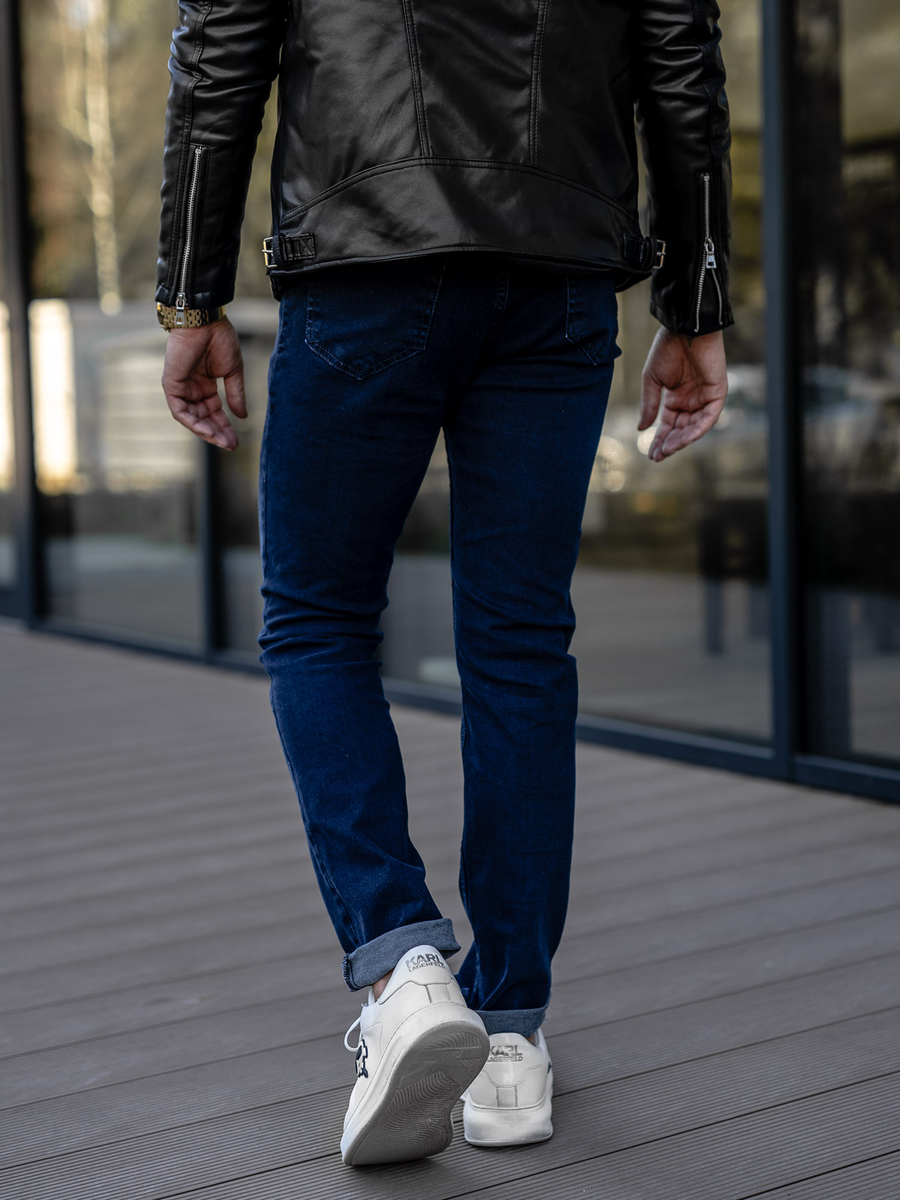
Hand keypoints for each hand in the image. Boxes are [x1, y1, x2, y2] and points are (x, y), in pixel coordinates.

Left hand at [161, 317, 246, 450]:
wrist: (205, 321)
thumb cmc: (219, 339)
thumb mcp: (233, 371)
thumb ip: (236, 394)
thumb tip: (242, 416)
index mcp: (205, 385)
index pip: (214, 412)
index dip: (225, 426)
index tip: (236, 440)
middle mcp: (191, 389)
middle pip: (203, 418)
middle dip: (217, 433)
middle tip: (231, 445)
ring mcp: (180, 387)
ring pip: (191, 418)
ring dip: (206, 432)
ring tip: (222, 442)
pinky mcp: (171, 385)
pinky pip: (180, 411)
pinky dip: (193, 422)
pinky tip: (207, 431)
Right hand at [638, 328, 727, 461]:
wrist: (684, 329)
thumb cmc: (667, 349)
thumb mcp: (652, 381)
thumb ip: (649, 405)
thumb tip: (641, 429)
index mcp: (676, 398)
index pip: (668, 424)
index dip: (660, 439)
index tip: (650, 454)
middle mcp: (691, 400)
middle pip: (681, 429)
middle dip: (670, 443)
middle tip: (658, 456)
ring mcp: (705, 397)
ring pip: (695, 427)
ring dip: (682, 440)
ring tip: (668, 450)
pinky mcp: (718, 392)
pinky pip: (709, 417)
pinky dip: (698, 429)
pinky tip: (684, 438)